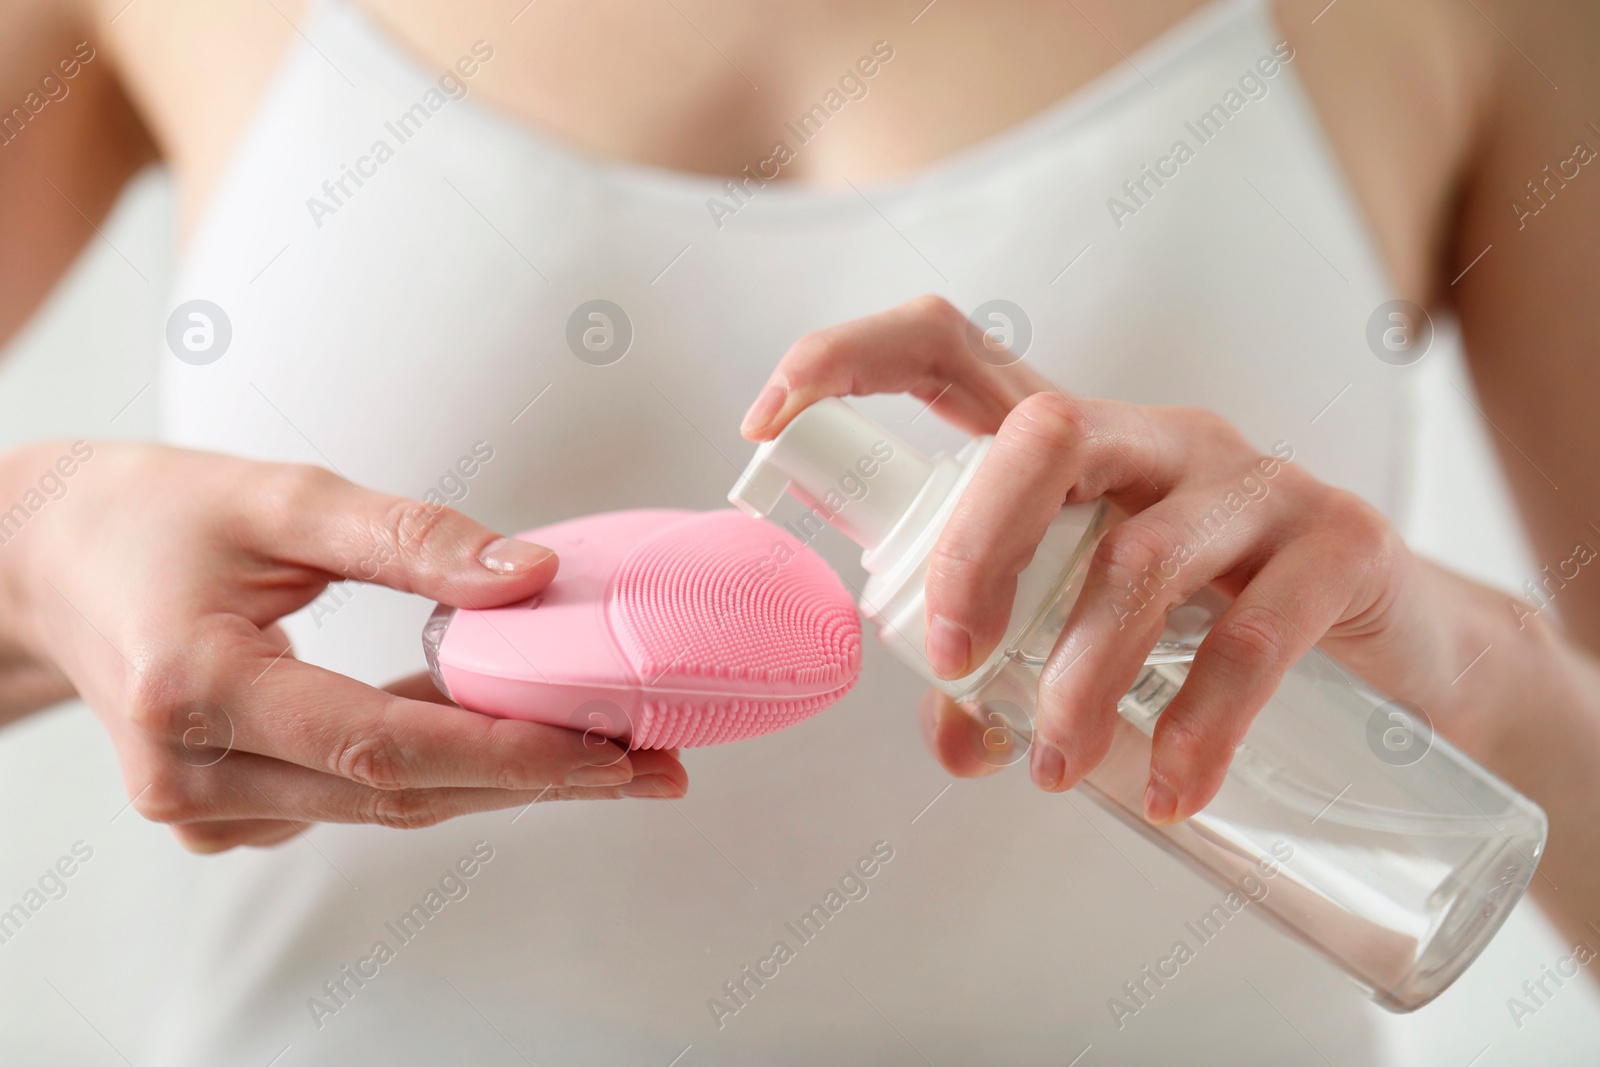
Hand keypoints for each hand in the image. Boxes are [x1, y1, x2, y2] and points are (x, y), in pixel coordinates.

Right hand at [1, 442, 685, 851]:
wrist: (46, 559)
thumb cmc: (152, 515)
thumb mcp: (282, 497)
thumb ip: (410, 537)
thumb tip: (530, 575)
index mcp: (199, 690)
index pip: (386, 743)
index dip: (511, 753)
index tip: (614, 753)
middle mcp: (193, 774)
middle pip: (400, 793)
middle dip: (535, 780)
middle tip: (648, 766)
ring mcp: (201, 807)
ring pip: (382, 804)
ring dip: (493, 778)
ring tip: (598, 750)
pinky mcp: (218, 813)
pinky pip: (348, 799)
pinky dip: (428, 769)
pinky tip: (494, 736)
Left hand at [742, 295, 1472, 823]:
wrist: (1395, 642)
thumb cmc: (1210, 618)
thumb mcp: (1093, 626)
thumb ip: (1010, 666)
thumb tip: (954, 739)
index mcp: (1073, 446)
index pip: (950, 351)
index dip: (851, 358)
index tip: (765, 421)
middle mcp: (1155, 441)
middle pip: (1043, 437)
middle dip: (975, 552)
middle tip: (955, 662)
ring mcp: (1251, 482)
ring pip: (1138, 558)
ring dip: (1080, 679)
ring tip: (1054, 770)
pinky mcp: (1337, 541)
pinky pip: (1251, 636)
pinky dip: (1196, 727)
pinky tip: (1168, 792)